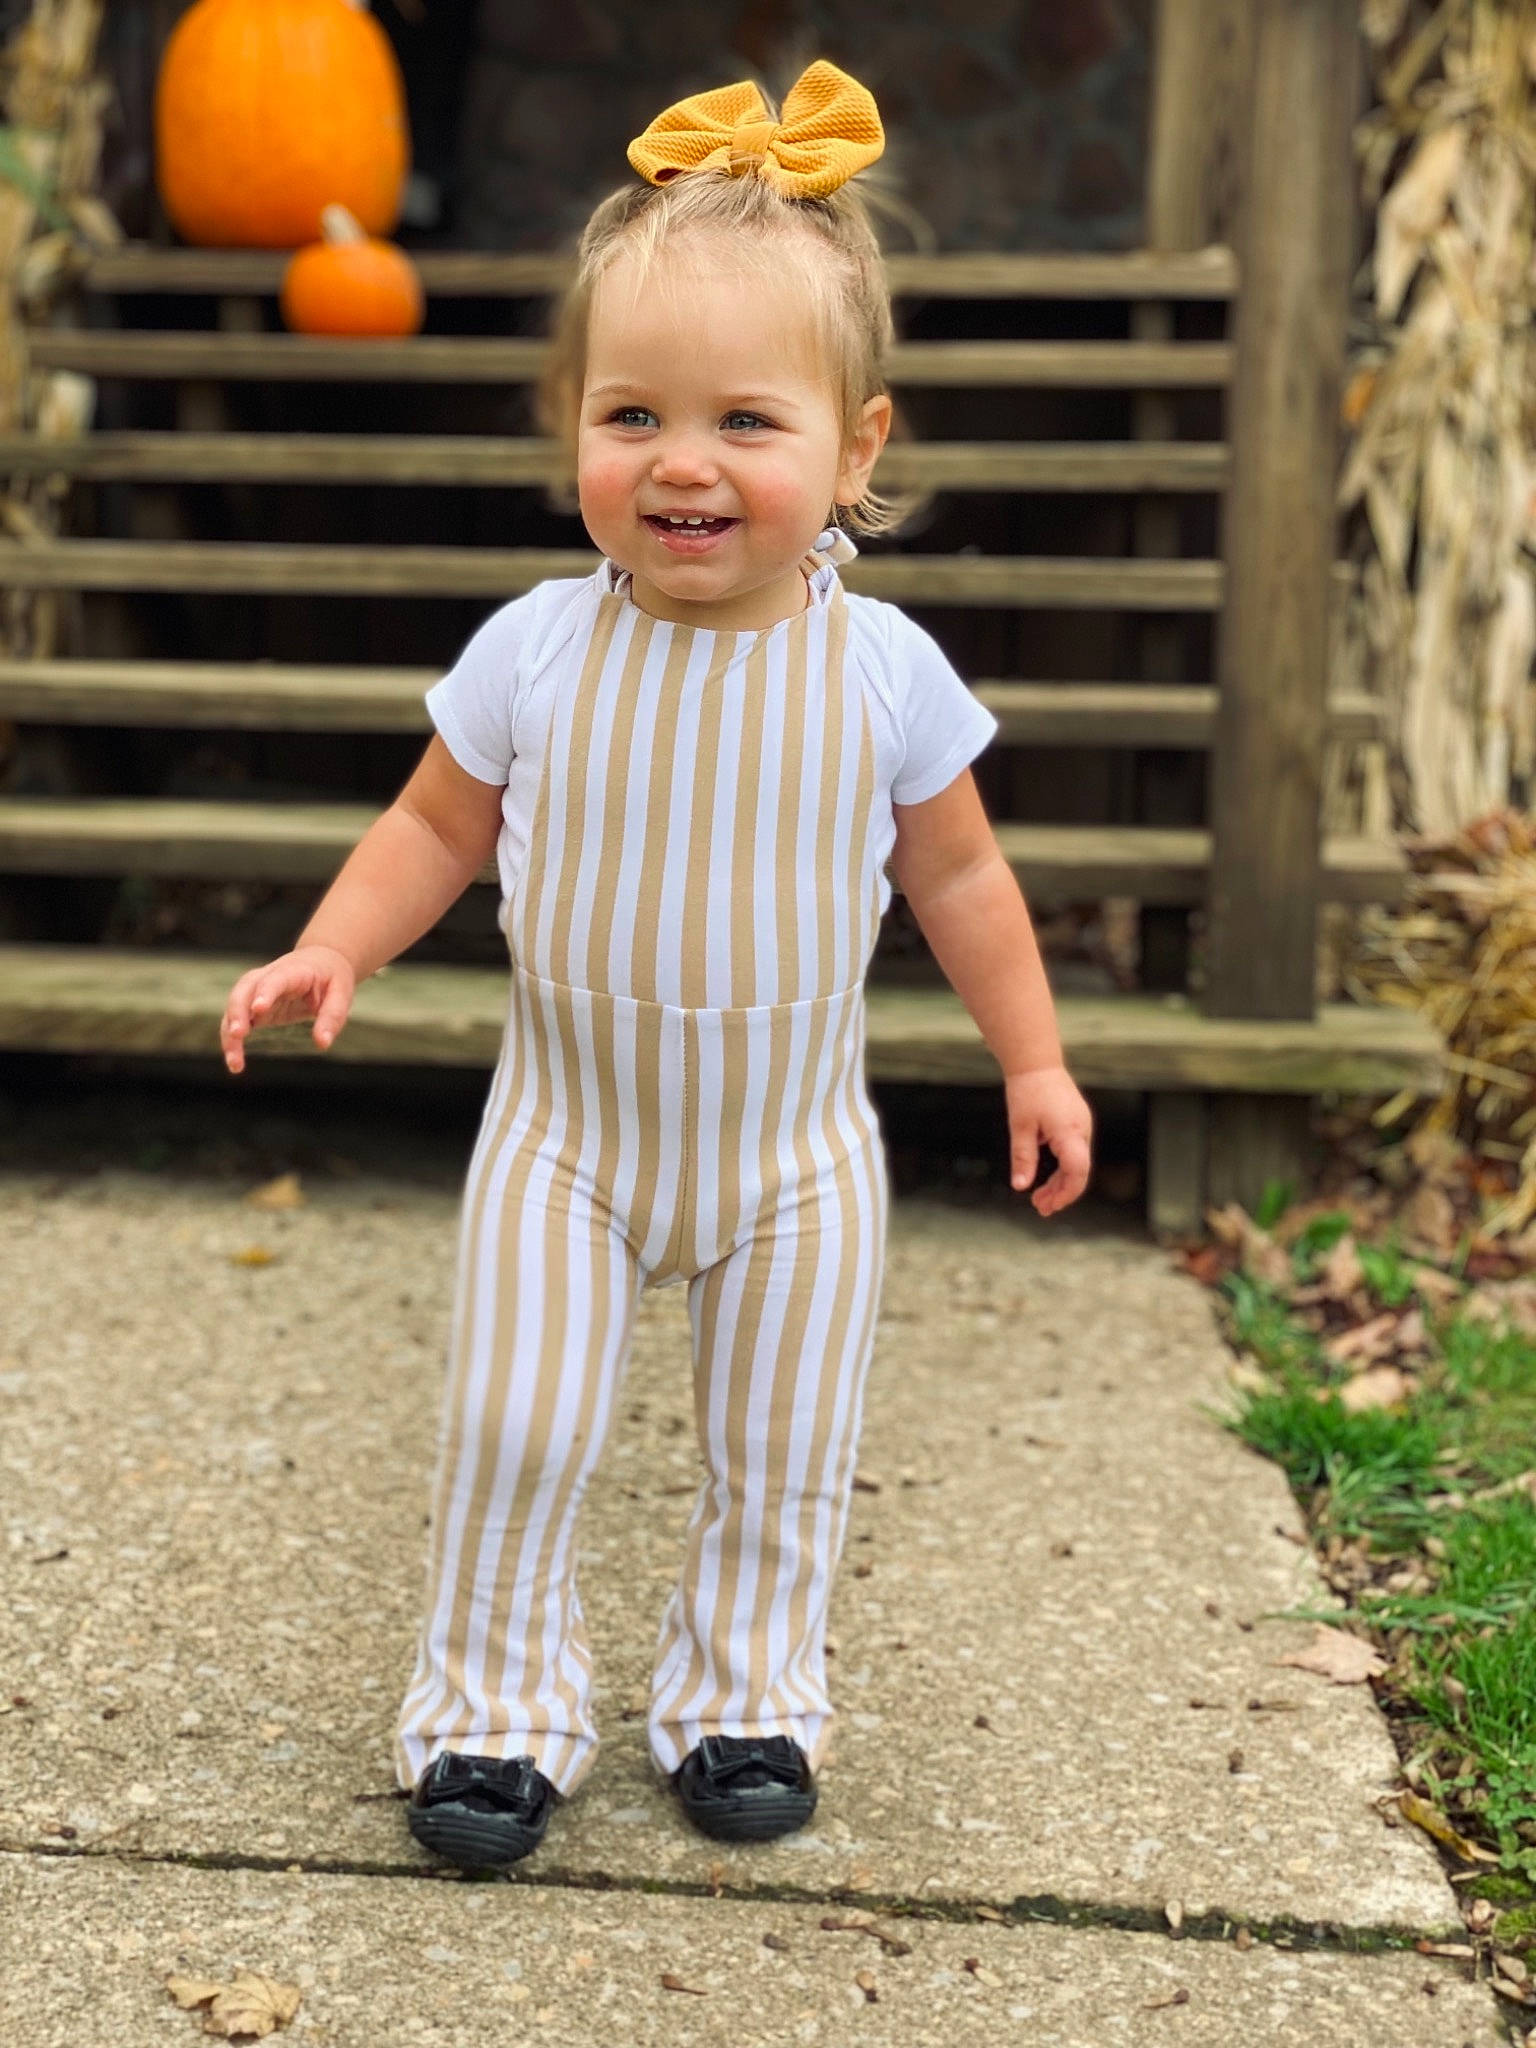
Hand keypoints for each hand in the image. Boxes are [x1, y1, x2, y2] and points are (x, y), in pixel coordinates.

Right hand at [220, 945, 356, 1074]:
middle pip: (244, 989)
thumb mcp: (342, 994)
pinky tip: (235, 1063)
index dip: (265, 993)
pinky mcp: (253, 1007)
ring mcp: (257, 991)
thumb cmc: (332, 978)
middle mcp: (268, 977)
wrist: (321, 962)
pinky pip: (237, 1021)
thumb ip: (332, 1017)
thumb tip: (322, 1043)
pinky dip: (232, 1040)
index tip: (258, 1010)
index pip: (275, 980)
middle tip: (238, 1034)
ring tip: (234, 1063)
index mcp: (293, 971)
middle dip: (238, 1011)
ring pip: (235, 1006)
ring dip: (229, 1033)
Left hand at [1005, 1064, 1092, 1215]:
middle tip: (1040, 1208)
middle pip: (1078, 1172)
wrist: (1036, 1062)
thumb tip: (1020, 1186)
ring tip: (1039, 1198)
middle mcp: (1081, 1130)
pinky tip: (1047, 1179)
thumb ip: (1022, 1158)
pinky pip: (1073, 1152)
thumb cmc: (1027, 1090)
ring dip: (1060, 1183)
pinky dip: (1062, 1168)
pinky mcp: (1076, 1124)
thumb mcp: (1020, 1126)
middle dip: (1060, 1193)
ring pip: (1076, 1164)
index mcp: (1070, 1131)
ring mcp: (1081, 1127)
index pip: (1078, 1171)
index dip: (1066, 1193)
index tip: (1049, 1206)